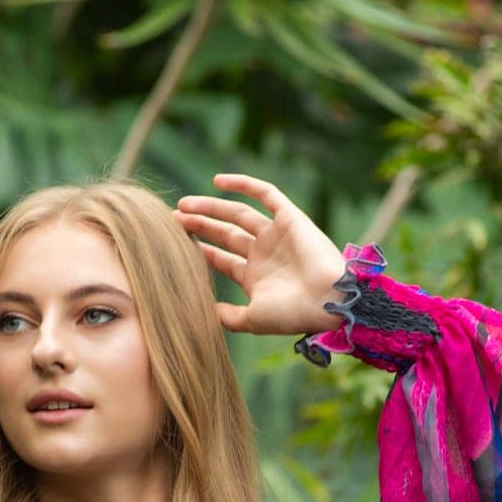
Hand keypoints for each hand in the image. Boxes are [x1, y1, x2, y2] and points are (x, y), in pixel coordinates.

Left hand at [172, 172, 348, 337]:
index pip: (221, 259)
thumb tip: (202, 312)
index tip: (173, 244)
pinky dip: (243, 185)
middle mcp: (264, 253)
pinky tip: (217, 182)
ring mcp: (276, 234)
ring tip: (184, 205)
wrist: (328, 300)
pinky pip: (265, 194)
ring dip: (211, 207)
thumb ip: (228, 316)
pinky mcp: (290, 217)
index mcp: (255, 277)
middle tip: (173, 218)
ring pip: (238, 213)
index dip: (199, 250)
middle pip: (225, 233)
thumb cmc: (292, 315)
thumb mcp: (252, 319)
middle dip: (199, 225)